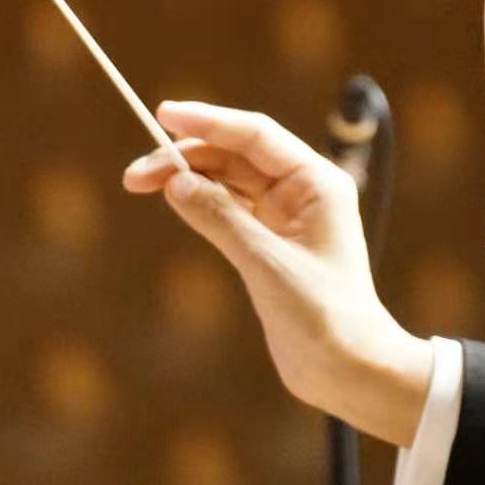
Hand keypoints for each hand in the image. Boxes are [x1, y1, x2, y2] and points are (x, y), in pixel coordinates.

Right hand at [123, 101, 432, 445]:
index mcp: (317, 182)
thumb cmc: (324, 317)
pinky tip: (171, 198)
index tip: (163, 114)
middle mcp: (303, 190)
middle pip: (236, 154)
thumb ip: (221, 219)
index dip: (208, 120)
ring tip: (139, 182)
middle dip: (186, 155)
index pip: (255, 134)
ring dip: (186, 176)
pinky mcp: (270, 242)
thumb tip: (175, 181)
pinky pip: (228, 206)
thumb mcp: (267, 265)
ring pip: (227, 179)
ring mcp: (286, 215)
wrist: (349, 371)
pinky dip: (198, 201)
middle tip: (135, 173)